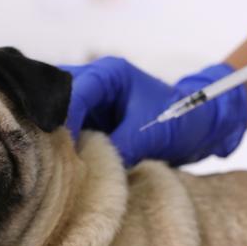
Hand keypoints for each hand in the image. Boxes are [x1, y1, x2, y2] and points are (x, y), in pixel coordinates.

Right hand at [62, 58, 246, 166]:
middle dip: (48, 129)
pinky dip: (64, 149)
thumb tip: (87, 172)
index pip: (70, 94)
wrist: (202, 126)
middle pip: (52, 101)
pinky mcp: (91, 122)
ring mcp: (90, 103)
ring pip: (55, 117)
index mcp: (107, 74)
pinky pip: (67, 133)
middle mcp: (92, 82)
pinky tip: (60, 166)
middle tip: (44, 158)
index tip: (55, 152)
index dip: (60, 123)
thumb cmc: (182, 119)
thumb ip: (118, 149)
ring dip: (53, 141)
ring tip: (50, 164)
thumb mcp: (151, 135)